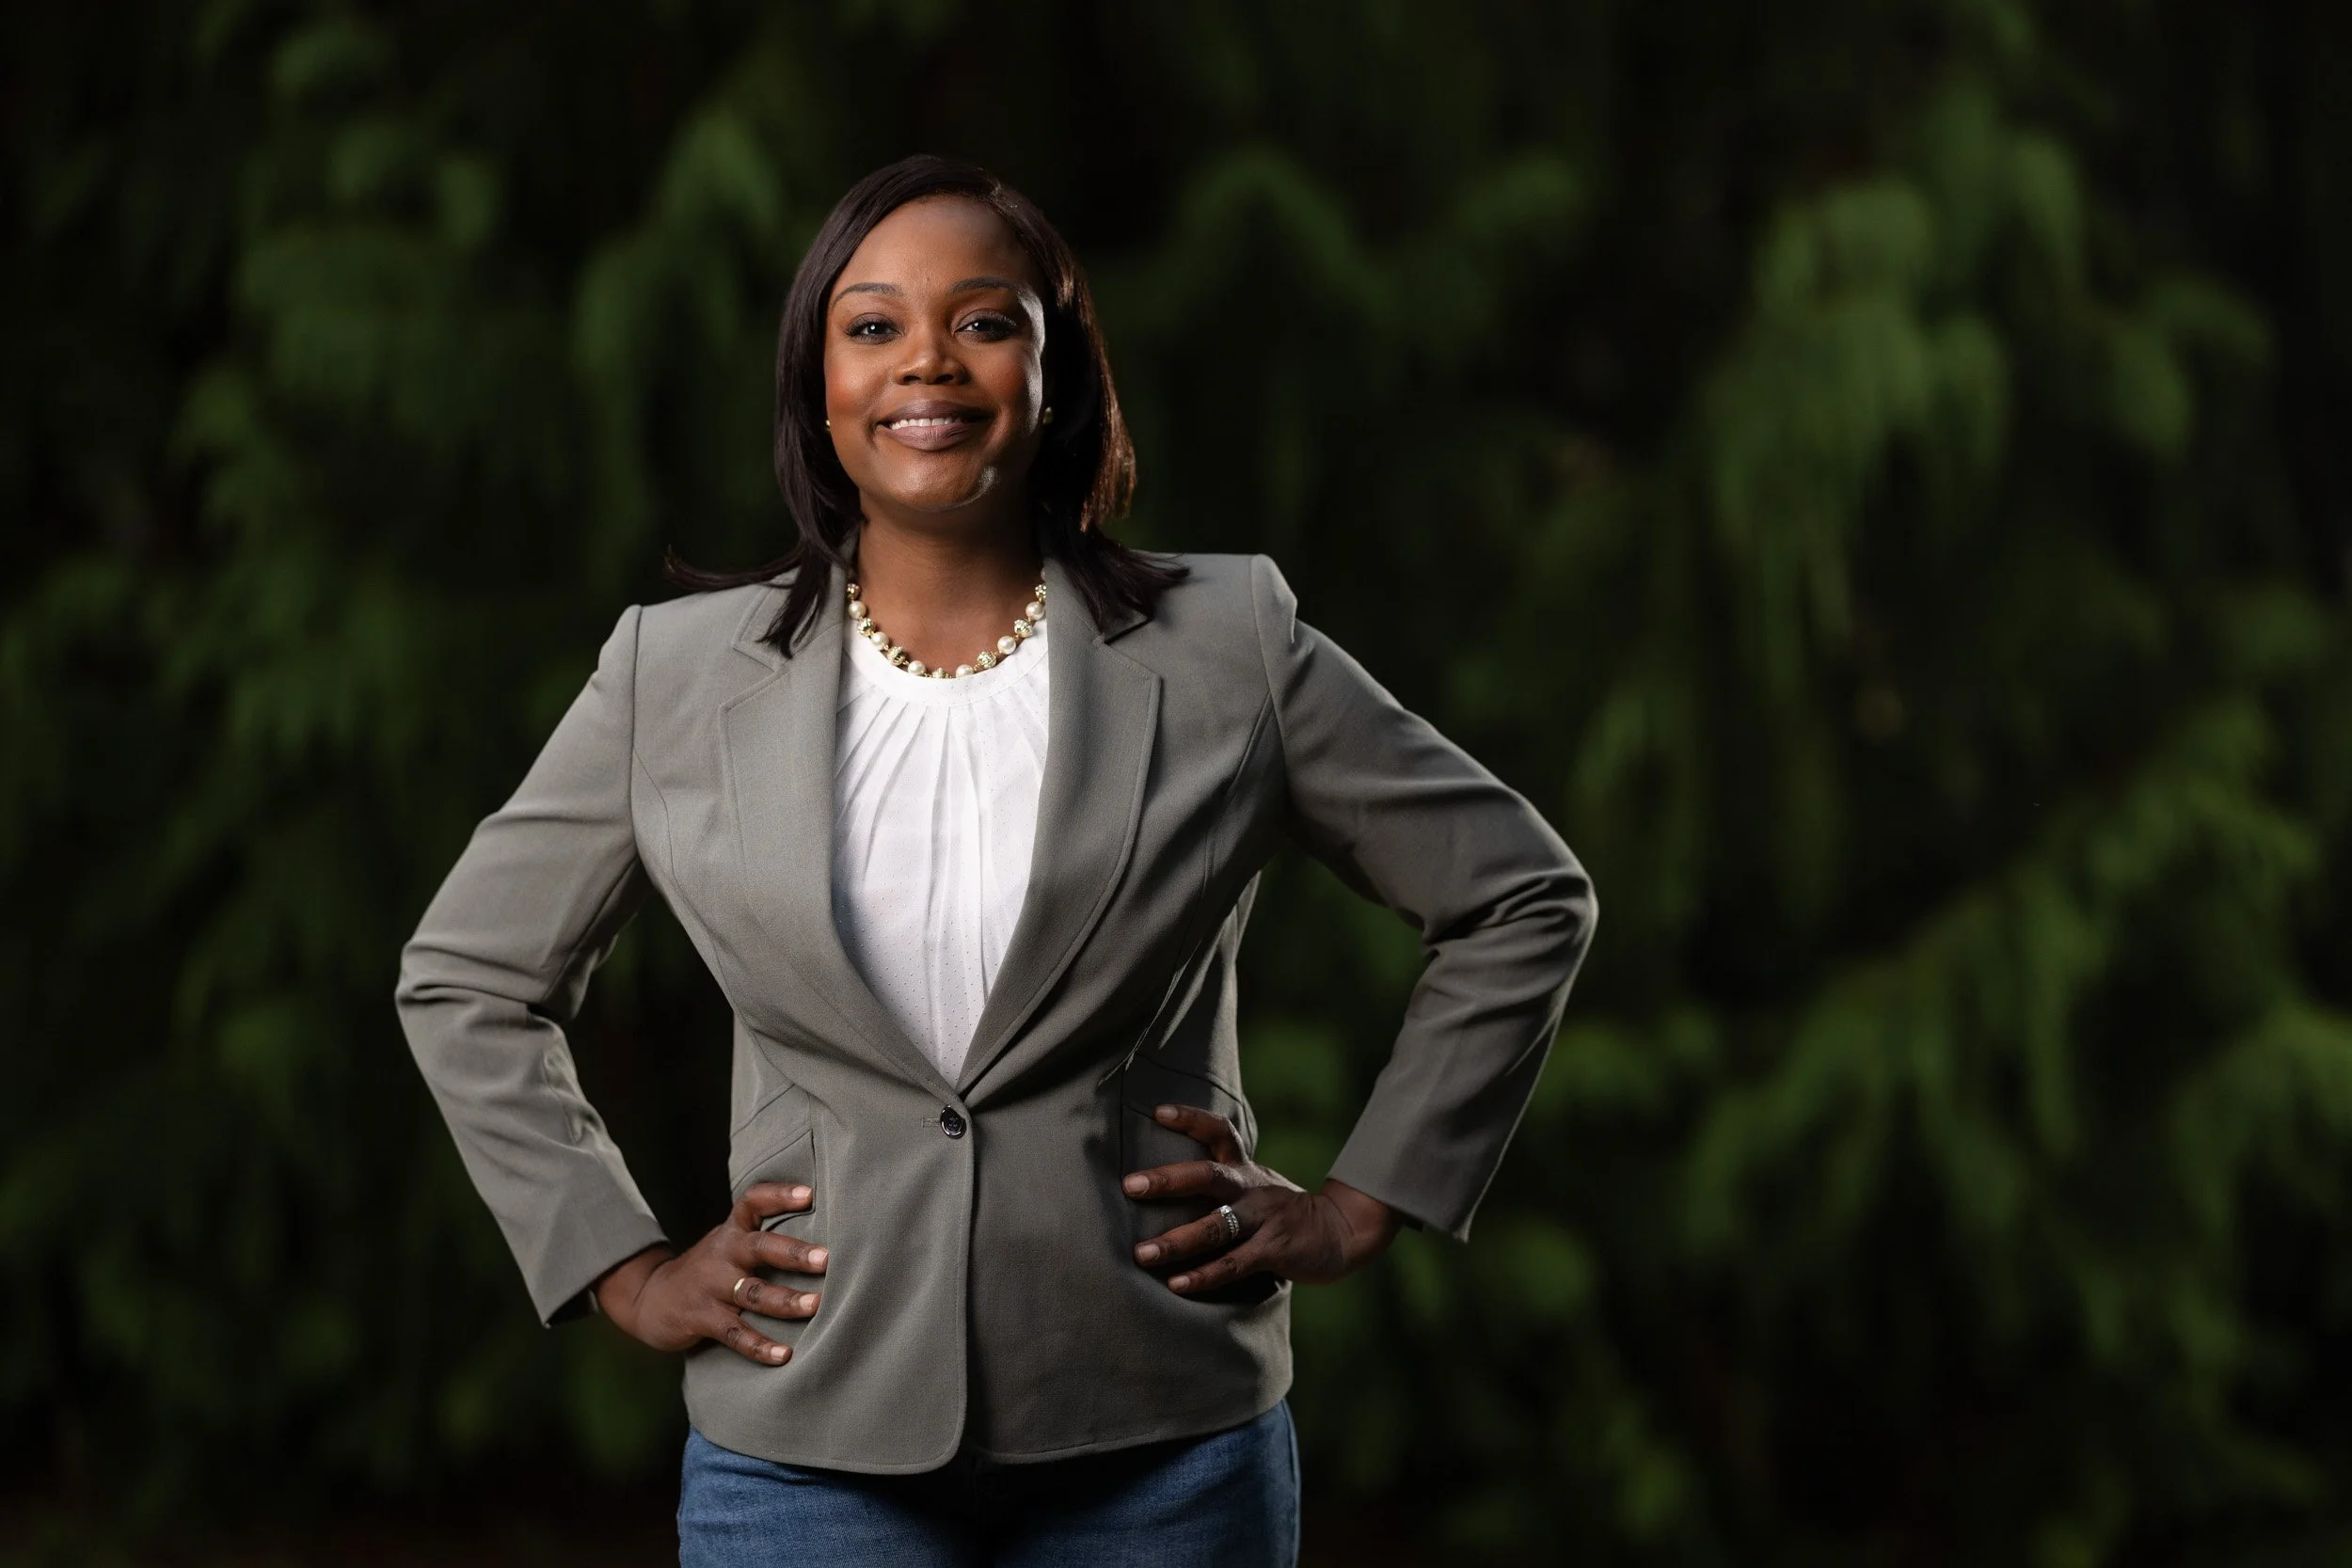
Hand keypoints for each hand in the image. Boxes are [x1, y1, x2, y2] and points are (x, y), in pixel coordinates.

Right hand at [590, 1183, 826, 1365]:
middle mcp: (722, 1254)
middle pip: (758, 1247)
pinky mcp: (701, 1318)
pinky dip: (759, 1345)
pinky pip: (734, 1334)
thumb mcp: (728, 1244)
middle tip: (826, 1259)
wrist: (650, 1298)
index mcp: (731, 1231)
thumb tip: (827, 1237)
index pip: (753, 1202)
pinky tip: (784, 1355)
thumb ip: (763, 1237)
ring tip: (816, 1305)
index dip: (779, 1195)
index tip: (809, 1194)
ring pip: (751, 1292)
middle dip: (793, 1254)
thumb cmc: (708, 1269)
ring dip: (785, 1301)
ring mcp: (710, 1286)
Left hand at [1121, 1104, 1403, 1294]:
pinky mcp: (1274, 1249)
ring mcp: (1264, 1218)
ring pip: (1215, 1227)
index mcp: (1245, 1168)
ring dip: (1176, 1240)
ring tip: (1142, 1253)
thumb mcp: (1255, 1184)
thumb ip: (1220, 1181)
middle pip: (1208, 1175)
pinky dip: (1203, 1275)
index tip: (1157, 1111)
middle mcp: (1251, 1188)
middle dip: (1168, 1180)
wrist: (1341, 1231)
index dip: (1190, 1118)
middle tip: (1130, 1185)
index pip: (1219, 1131)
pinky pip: (1233, 1264)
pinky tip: (1176, 1284)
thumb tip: (1162, 1180)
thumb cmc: (1282, 1211)